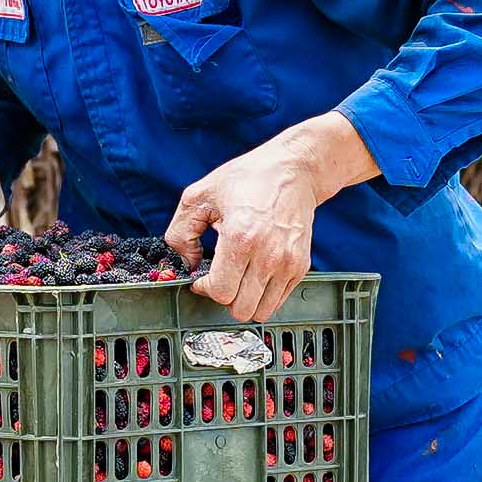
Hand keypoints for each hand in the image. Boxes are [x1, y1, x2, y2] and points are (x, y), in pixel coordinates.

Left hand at [165, 113, 378, 322]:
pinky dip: (263, 295)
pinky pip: (278, 301)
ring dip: (244, 300)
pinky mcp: (301, 266)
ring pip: (261, 311)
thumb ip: (179, 234)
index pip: (221, 291)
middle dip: (224, 297)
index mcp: (241, 238)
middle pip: (241, 308)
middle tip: (220, 278)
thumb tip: (187, 264)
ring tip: (238, 278)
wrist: (294, 170)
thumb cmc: (249, 178)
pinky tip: (254, 274)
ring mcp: (288, 263)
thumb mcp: (199, 196)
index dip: (205, 289)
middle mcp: (268, 255)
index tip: (202, 278)